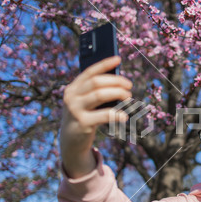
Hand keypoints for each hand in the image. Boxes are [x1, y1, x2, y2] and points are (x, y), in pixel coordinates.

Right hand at [60, 56, 131, 177]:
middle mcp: (71, 97)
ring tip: (128, 97)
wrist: (71, 142)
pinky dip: (117, 114)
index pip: (89, 72)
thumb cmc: (84, 117)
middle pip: (96, 82)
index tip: (118, 59)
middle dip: (116, 81)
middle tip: (129, 85)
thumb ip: (96, 92)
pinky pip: (104, 115)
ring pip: (100, 94)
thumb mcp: (86, 103)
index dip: (104, 64)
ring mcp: (75, 110)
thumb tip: (119, 82)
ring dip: (118, 93)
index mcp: (73, 88)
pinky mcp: (83, 123)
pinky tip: (124, 116)